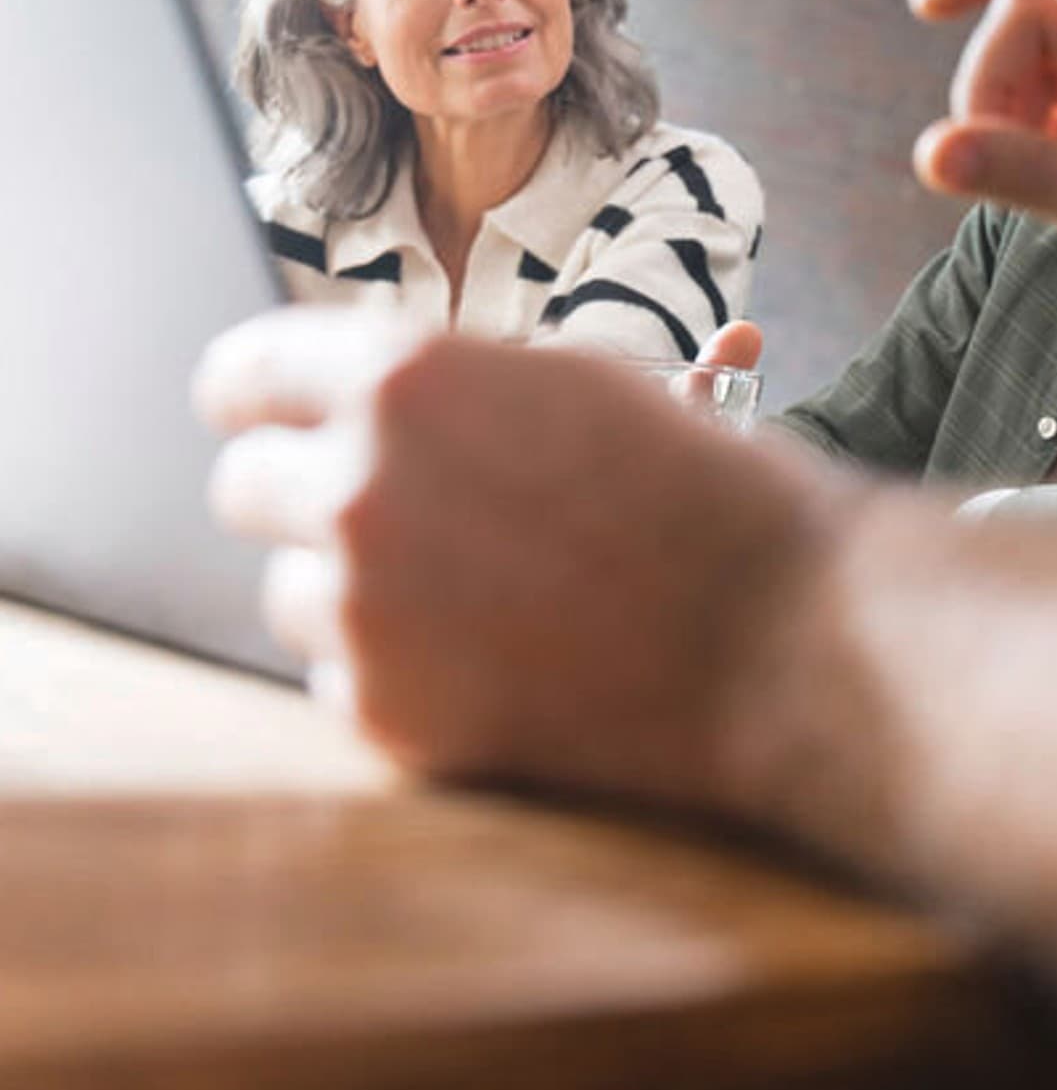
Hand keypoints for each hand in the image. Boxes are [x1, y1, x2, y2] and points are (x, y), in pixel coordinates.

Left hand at [194, 308, 829, 803]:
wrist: (781, 632)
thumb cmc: (697, 491)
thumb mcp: (574, 386)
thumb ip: (443, 385)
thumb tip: (343, 396)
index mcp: (406, 376)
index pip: (242, 374)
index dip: (257, 395)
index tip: (265, 416)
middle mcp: (361, 485)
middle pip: (243, 486)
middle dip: (305, 492)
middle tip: (392, 510)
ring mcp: (366, 609)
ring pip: (290, 591)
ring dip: (354, 588)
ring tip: (475, 591)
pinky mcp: (388, 715)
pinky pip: (338, 679)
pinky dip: (397, 670)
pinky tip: (495, 655)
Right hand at [909, 0, 1056, 331]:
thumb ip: (1020, 174)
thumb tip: (929, 153)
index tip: (928, 7)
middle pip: (1034, 13)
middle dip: (995, 81)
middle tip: (984, 154)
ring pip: (1035, 55)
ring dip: (1009, 110)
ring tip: (1023, 175)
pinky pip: (1052, 89)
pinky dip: (1032, 128)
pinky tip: (1053, 176)